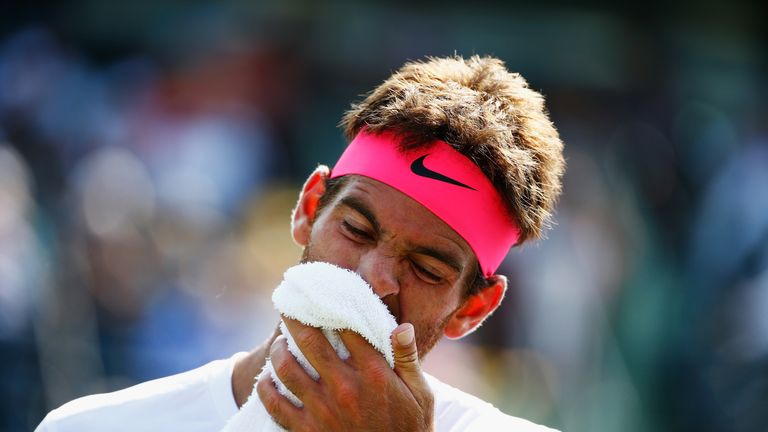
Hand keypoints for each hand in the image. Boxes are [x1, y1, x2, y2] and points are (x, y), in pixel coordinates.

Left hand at [257, 317, 433, 431]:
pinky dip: (266, 389)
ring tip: (278, 343)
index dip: (330, 305)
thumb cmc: (410, 431)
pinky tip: (266, 379)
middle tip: (286, 305)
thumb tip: (402, 326)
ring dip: (278, 351)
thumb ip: (407, 359)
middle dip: (294, 318)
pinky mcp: (307, 431)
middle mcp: (345, 386)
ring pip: (287, 369)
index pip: (346, 327)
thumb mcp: (421, 395)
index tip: (320, 293)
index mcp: (374, 373)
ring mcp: (323, 410)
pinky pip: (276, 405)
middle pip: (310, 340)